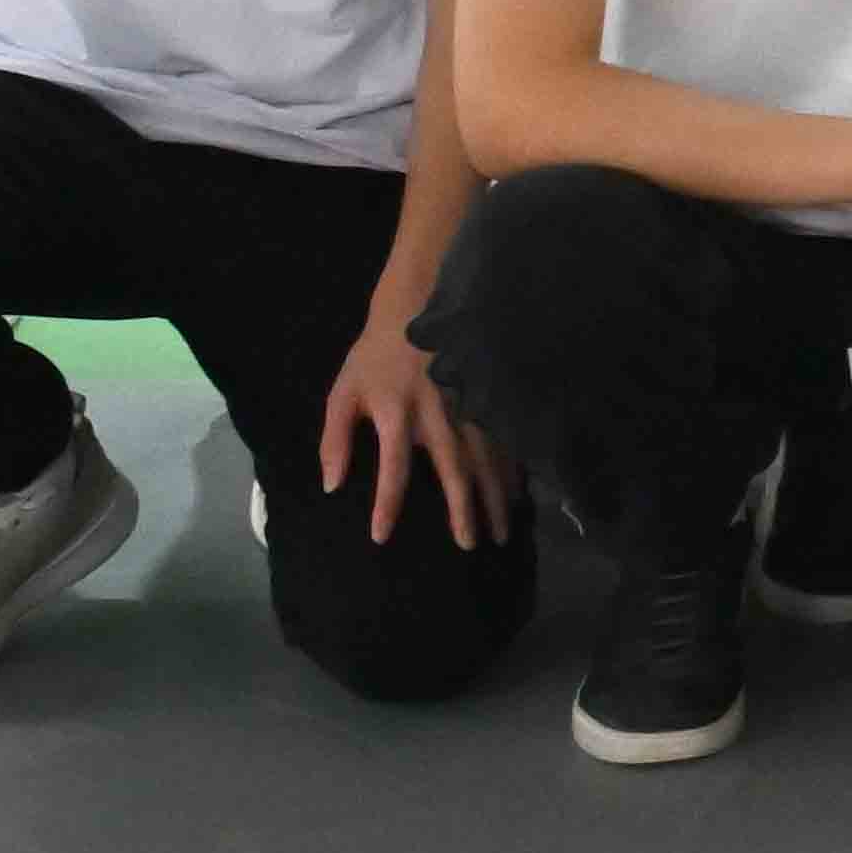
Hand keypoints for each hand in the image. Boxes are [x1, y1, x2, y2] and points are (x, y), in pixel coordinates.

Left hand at [313, 306, 501, 546]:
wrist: (415, 308)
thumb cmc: (375, 358)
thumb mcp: (343, 394)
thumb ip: (335, 440)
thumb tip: (332, 485)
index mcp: (397, 414)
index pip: (393, 468)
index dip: (386, 503)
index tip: (381, 536)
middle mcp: (436, 414)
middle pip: (454, 469)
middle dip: (463, 510)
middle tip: (469, 545)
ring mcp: (466, 404)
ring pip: (486, 458)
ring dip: (495, 496)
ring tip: (501, 531)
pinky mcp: (484, 397)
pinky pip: (503, 439)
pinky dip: (512, 469)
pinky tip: (519, 494)